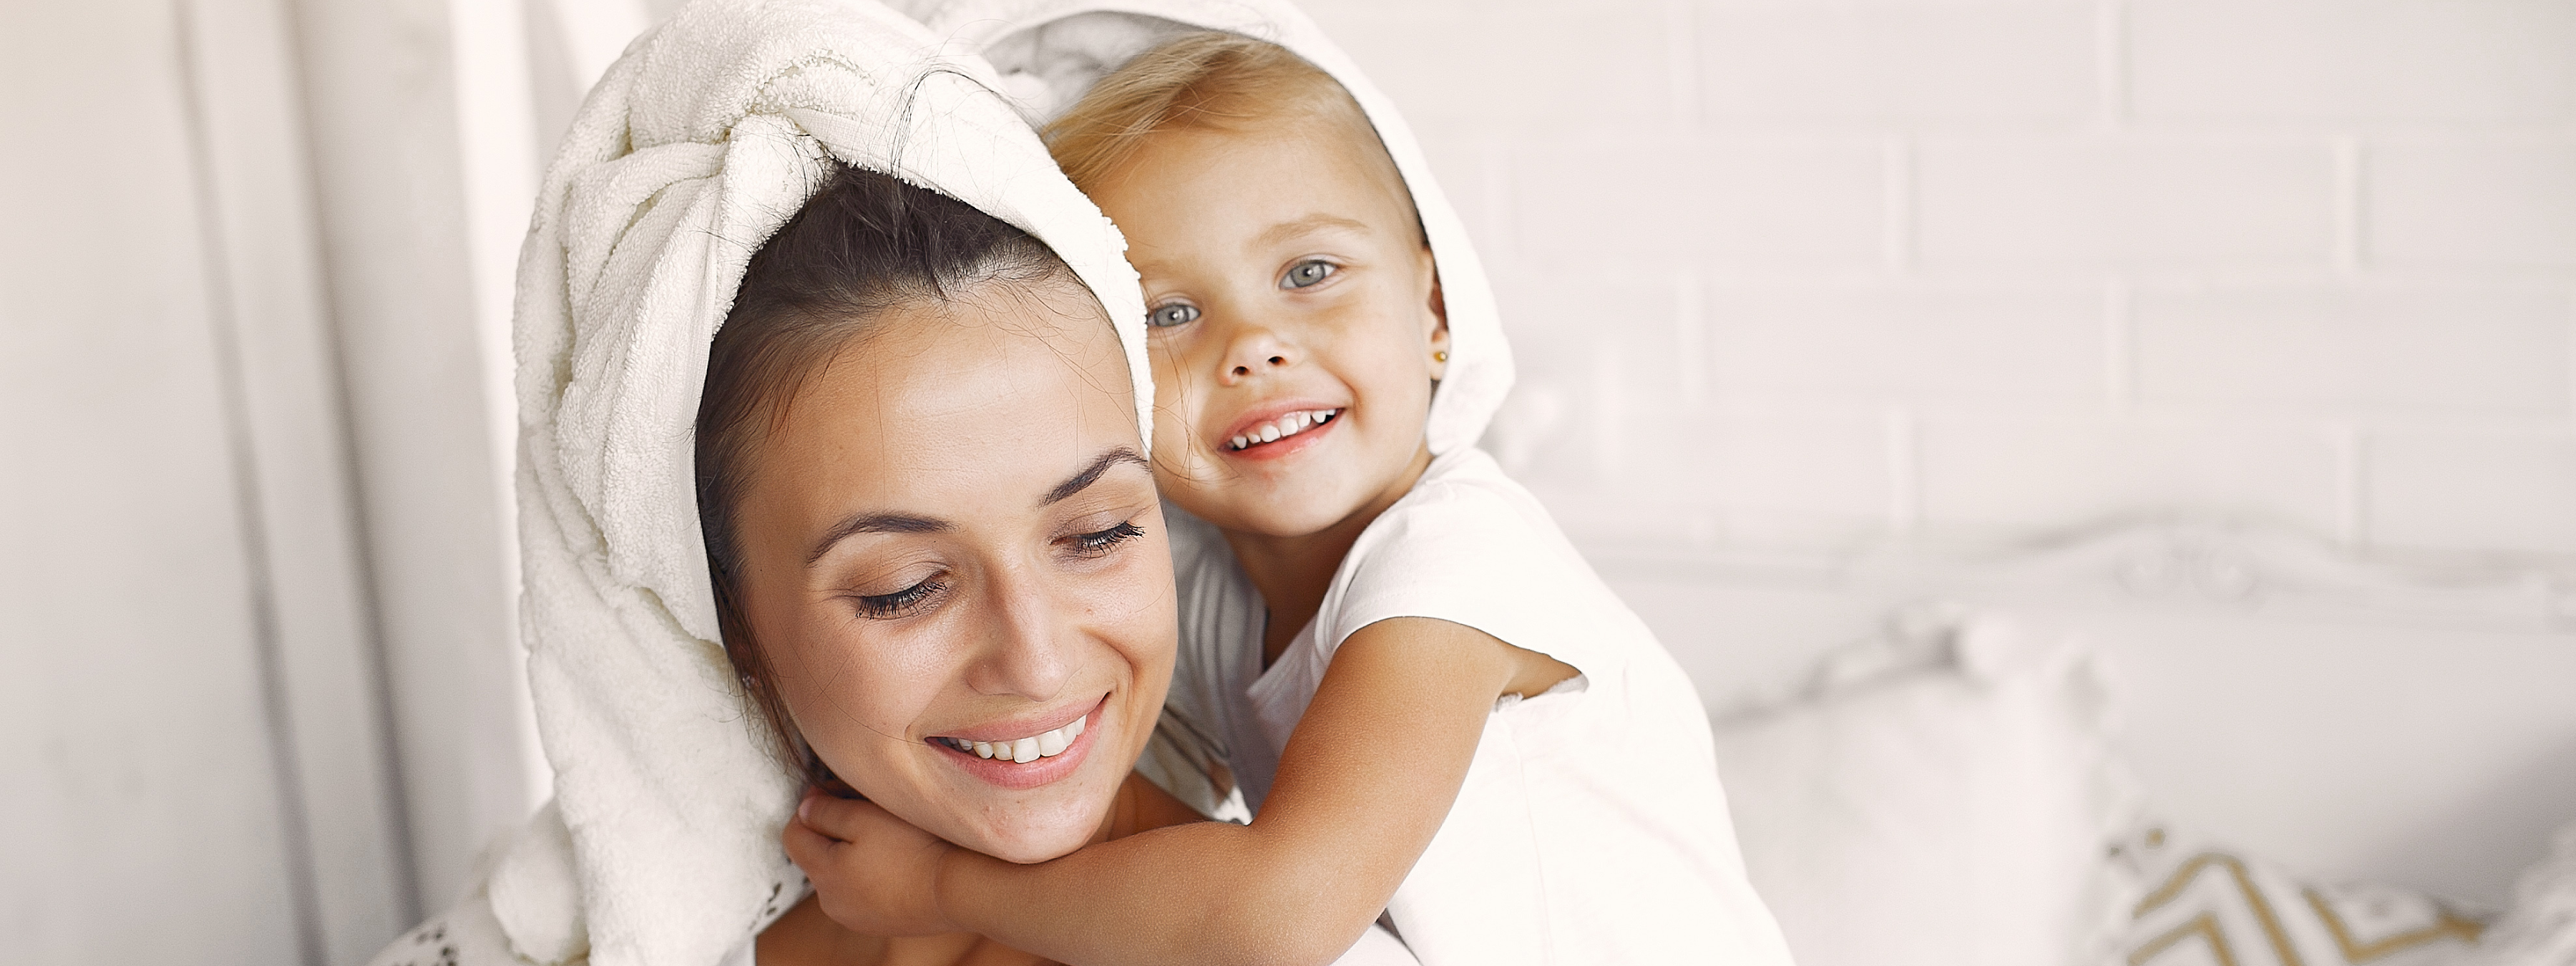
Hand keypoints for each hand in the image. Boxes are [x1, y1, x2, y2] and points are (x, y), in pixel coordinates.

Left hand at [784, 787, 960, 936]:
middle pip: (815, 855)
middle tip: (865, 811)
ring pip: (839, 875)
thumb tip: (804, 809)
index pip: (792, 834)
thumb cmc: (914, 848)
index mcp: (823, 873)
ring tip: (886, 839)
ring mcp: (855, 917)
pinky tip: (897, 863)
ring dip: (851, 855)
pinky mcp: (878, 923)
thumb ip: (825, 811)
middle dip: (832, 831)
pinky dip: (871, 875)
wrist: (958, 890)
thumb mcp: (864, 816)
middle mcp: (830, 902)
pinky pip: (861, 892)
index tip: (833, 791)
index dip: (808, 807)